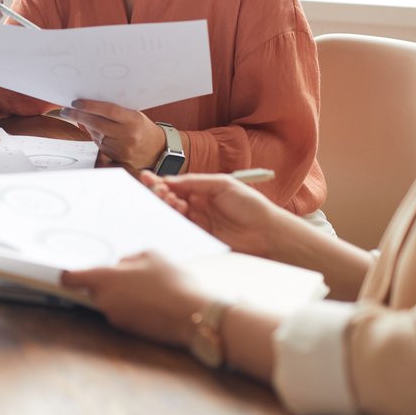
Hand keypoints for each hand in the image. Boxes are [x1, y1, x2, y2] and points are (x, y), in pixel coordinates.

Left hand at [61, 99, 165, 170]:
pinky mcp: (117, 157)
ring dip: (87, 126)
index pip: (108, 110)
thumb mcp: (133, 114)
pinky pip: (100, 145)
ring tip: (84, 119)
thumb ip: (114, 111)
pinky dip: (96, 137)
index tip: (75, 102)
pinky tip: (97, 132)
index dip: (90, 106)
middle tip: (66, 111)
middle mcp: (128, 135)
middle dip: (78, 116)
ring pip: (96, 135)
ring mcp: (122, 148)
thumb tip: (88, 105)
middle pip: (97, 123)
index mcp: (133, 120)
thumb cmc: (142, 127)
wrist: (157, 150)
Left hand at [62, 252, 208, 348]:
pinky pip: (123, 313)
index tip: (67, 272)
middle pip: (94, 290)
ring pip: (110, 301)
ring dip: (121, 295)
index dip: (69, 275)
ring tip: (147, 288)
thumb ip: (128, 259)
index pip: (72, 278)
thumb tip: (119, 266)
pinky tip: (152, 302)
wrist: (195, 315)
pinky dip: (131, 307)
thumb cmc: (173, 282)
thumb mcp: (152, 256)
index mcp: (105, 280)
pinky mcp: (129, 330)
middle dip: (106, 283)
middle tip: (128, 276)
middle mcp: (105, 301)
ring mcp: (116, 318)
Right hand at [141, 171, 285, 259]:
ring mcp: (199, 222)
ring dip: (167, 206)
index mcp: (203, 190)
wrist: (268, 233)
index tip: (147, 177)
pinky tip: (174, 214)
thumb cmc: (251, 205)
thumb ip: (196, 182)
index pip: (177, 184)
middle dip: (160, 193)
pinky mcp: (200, 237)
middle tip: (158, 191)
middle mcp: (198, 205)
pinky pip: (181, 228)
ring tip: (171, 201)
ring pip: (173, 213)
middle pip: (170, 198)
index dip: (161, 181)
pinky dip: (174, 221)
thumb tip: (170, 181)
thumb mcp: (223, 184)